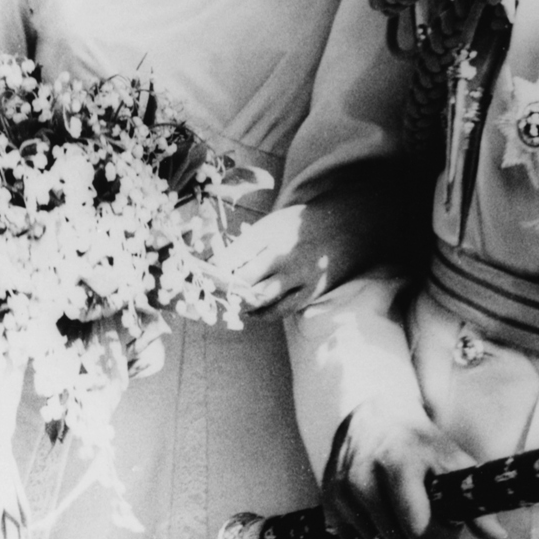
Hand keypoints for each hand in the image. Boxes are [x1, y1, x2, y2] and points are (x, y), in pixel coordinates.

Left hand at [208, 167, 416, 317]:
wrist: (345, 227)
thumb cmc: (298, 226)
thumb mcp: (271, 224)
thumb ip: (246, 246)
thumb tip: (213, 268)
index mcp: (269, 231)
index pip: (229, 258)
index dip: (206, 273)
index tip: (193, 279)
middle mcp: (282, 253)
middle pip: (239, 280)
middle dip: (217, 291)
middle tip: (203, 296)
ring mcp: (297, 275)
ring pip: (256, 299)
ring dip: (236, 304)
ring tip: (226, 303)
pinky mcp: (309, 292)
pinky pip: (278, 311)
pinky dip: (259, 314)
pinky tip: (250, 310)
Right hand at [322, 401, 506, 538]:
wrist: (375, 418)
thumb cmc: (420, 442)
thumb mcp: (453, 462)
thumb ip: (475, 503)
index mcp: (399, 463)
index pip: (419, 528)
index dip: (441, 536)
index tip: (449, 523)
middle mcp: (364, 476)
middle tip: (431, 524)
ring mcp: (342, 489)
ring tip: (409, 521)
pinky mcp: (329, 500)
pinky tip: (386, 523)